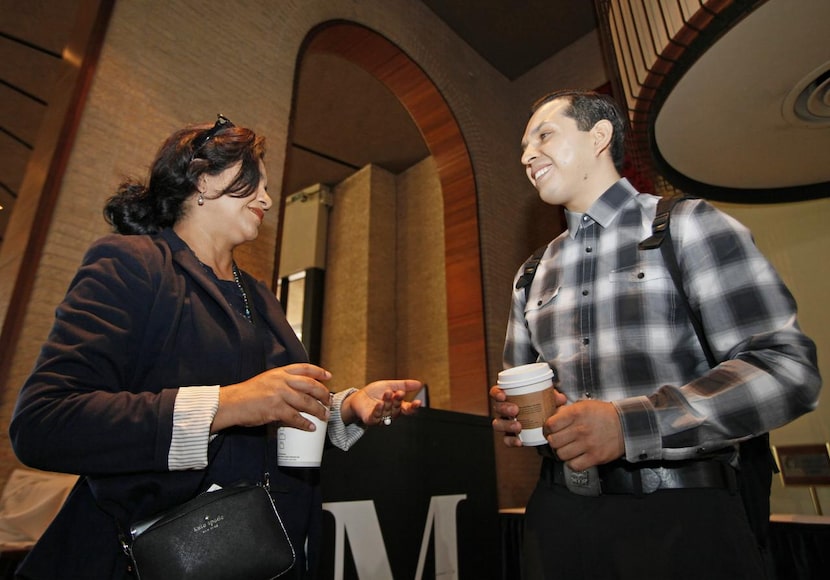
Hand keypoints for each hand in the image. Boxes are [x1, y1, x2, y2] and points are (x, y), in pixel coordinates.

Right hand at [212, 363, 331, 432]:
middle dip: (323, 394)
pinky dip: (304, 423)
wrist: (231, 403)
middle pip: (310, 385)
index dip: (318, 372)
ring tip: (324, 416)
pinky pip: (295, 417)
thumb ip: (281, 383)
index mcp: (279, 372)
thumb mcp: (266, 381)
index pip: (304, 368)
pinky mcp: (275, 409)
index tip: (329, 376)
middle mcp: (281, 381)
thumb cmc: (247, 394)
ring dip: (318, 410)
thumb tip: (297, 392)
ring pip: (306, 402)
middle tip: (329, 401)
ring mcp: (278, 394)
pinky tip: (310, 427)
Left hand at [340, 380, 422, 425]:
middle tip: (399, 393)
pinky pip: (376, 417)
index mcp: (397, 406)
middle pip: (398, 409)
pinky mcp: (371, 420)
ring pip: (388, 412)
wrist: (359, 396)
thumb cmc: (374, 392)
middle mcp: (391, 413)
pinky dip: (379, 410)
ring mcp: (381, 418)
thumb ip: (405, 385)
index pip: (408, 409)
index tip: (418, 402)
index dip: (413, 407)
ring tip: (387, 392)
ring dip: (388, 402)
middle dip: (398, 400)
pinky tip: (380, 403)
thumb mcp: (390, 385)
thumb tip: (419, 384)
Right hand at [490, 384, 566, 446]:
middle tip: (515, 410)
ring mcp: (506, 424)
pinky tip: (519, 441)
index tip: (503, 395)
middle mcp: (504, 410)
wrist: (545, 426)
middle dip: (504, 408)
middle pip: (497, 408)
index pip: (496, 392)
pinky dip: (511, 441)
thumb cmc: (542, 407)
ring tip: (518, 426)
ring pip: (498, 424)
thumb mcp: (547, 399)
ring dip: (507, 425)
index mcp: (509, 397)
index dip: (496, 393)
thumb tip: (560, 398)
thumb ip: (553, 397)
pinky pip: (506, 439)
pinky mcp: (510, 436)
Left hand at [543, 399, 623, 469]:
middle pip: (554, 441)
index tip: (550, 430)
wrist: (626, 424)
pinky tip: (576, 457)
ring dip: (563, 452)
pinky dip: (572, 463)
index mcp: (576, 413)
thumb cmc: (603, 414)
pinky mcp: (595, 457)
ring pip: (561, 454)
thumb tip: (551, 414)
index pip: (550, 424)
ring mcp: (588, 444)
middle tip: (559, 440)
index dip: (547, 428)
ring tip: (568, 448)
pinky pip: (574, 465)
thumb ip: (565, 409)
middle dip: (554, 441)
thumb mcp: (583, 405)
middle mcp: (581, 429)